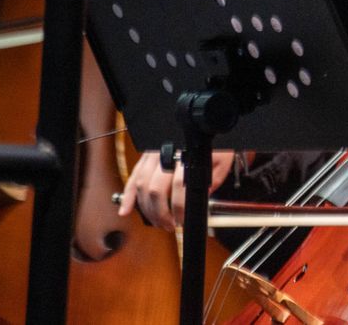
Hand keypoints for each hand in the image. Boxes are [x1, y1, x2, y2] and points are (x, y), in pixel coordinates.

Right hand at [116, 149, 235, 230]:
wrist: (203, 124)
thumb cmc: (214, 141)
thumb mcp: (222, 160)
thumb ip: (213, 181)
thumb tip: (200, 201)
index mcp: (187, 154)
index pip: (179, 187)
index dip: (179, 208)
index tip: (182, 220)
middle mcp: (168, 153)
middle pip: (156, 189)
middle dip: (161, 213)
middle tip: (170, 225)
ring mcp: (154, 154)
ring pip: (142, 185)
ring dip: (147, 209)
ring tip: (157, 221)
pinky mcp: (146, 155)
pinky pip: (133, 176)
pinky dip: (128, 195)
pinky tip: (125, 210)